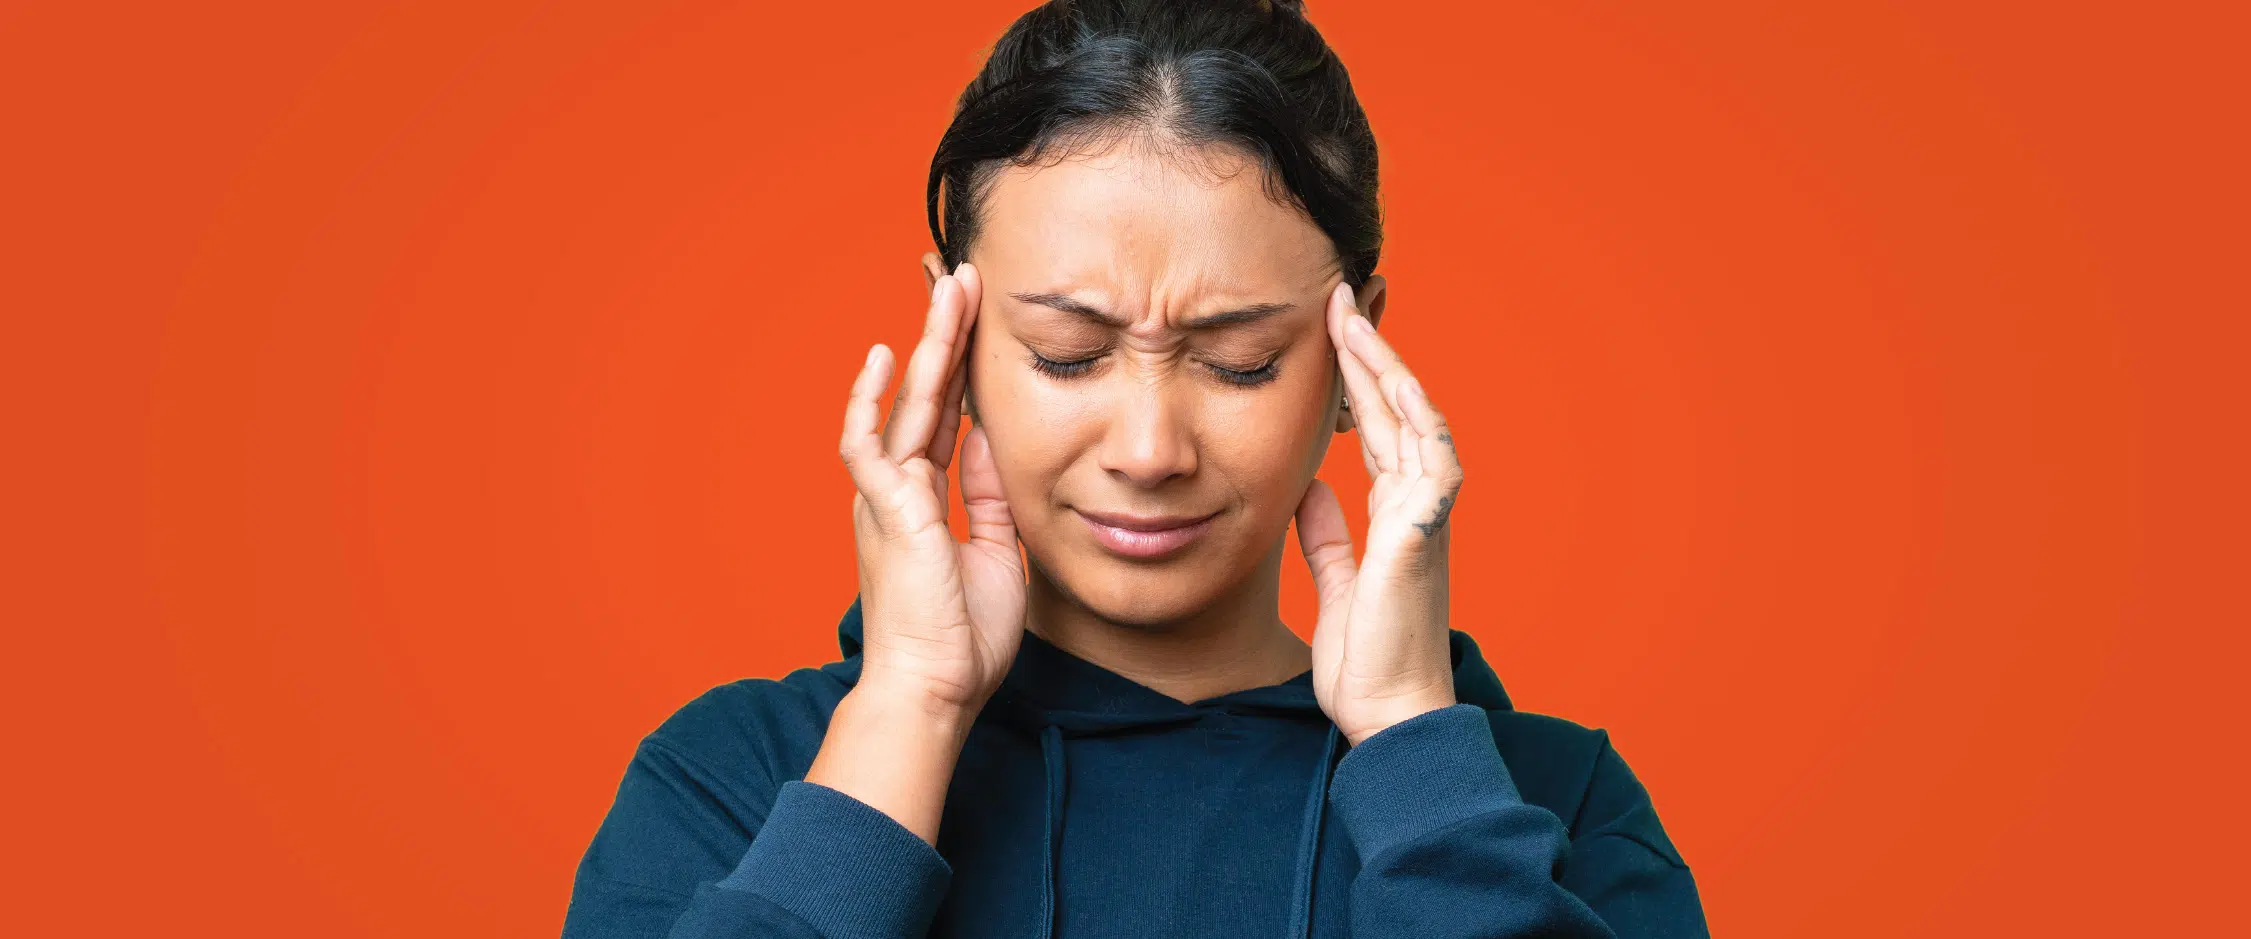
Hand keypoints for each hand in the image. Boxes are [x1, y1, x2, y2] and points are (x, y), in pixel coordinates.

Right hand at [838, 263, 1025, 718]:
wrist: (934, 691)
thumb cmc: (961, 641)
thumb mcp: (994, 552)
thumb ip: (988, 494)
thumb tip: (993, 439)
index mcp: (925, 499)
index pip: (947, 416)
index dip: (961, 368)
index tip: (977, 322)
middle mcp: (899, 488)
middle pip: (927, 394)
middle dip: (947, 335)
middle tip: (964, 278)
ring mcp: (888, 495)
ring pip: (908, 402)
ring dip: (931, 344)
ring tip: (951, 289)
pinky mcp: (885, 508)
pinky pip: (869, 443)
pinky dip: (871, 399)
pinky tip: (883, 355)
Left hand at [1297, 282, 1464, 745]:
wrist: (1391, 716)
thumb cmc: (1370, 663)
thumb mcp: (1338, 584)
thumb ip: (1329, 536)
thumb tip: (1311, 491)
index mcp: (1395, 517)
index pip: (1380, 430)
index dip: (1359, 380)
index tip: (1331, 333)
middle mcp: (1416, 509)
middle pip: (1398, 412)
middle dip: (1369, 354)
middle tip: (1338, 300)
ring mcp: (1426, 519)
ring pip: (1417, 423)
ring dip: (1389, 371)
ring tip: (1354, 322)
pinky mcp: (1423, 537)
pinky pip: (1430, 464)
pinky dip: (1416, 421)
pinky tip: (1395, 385)